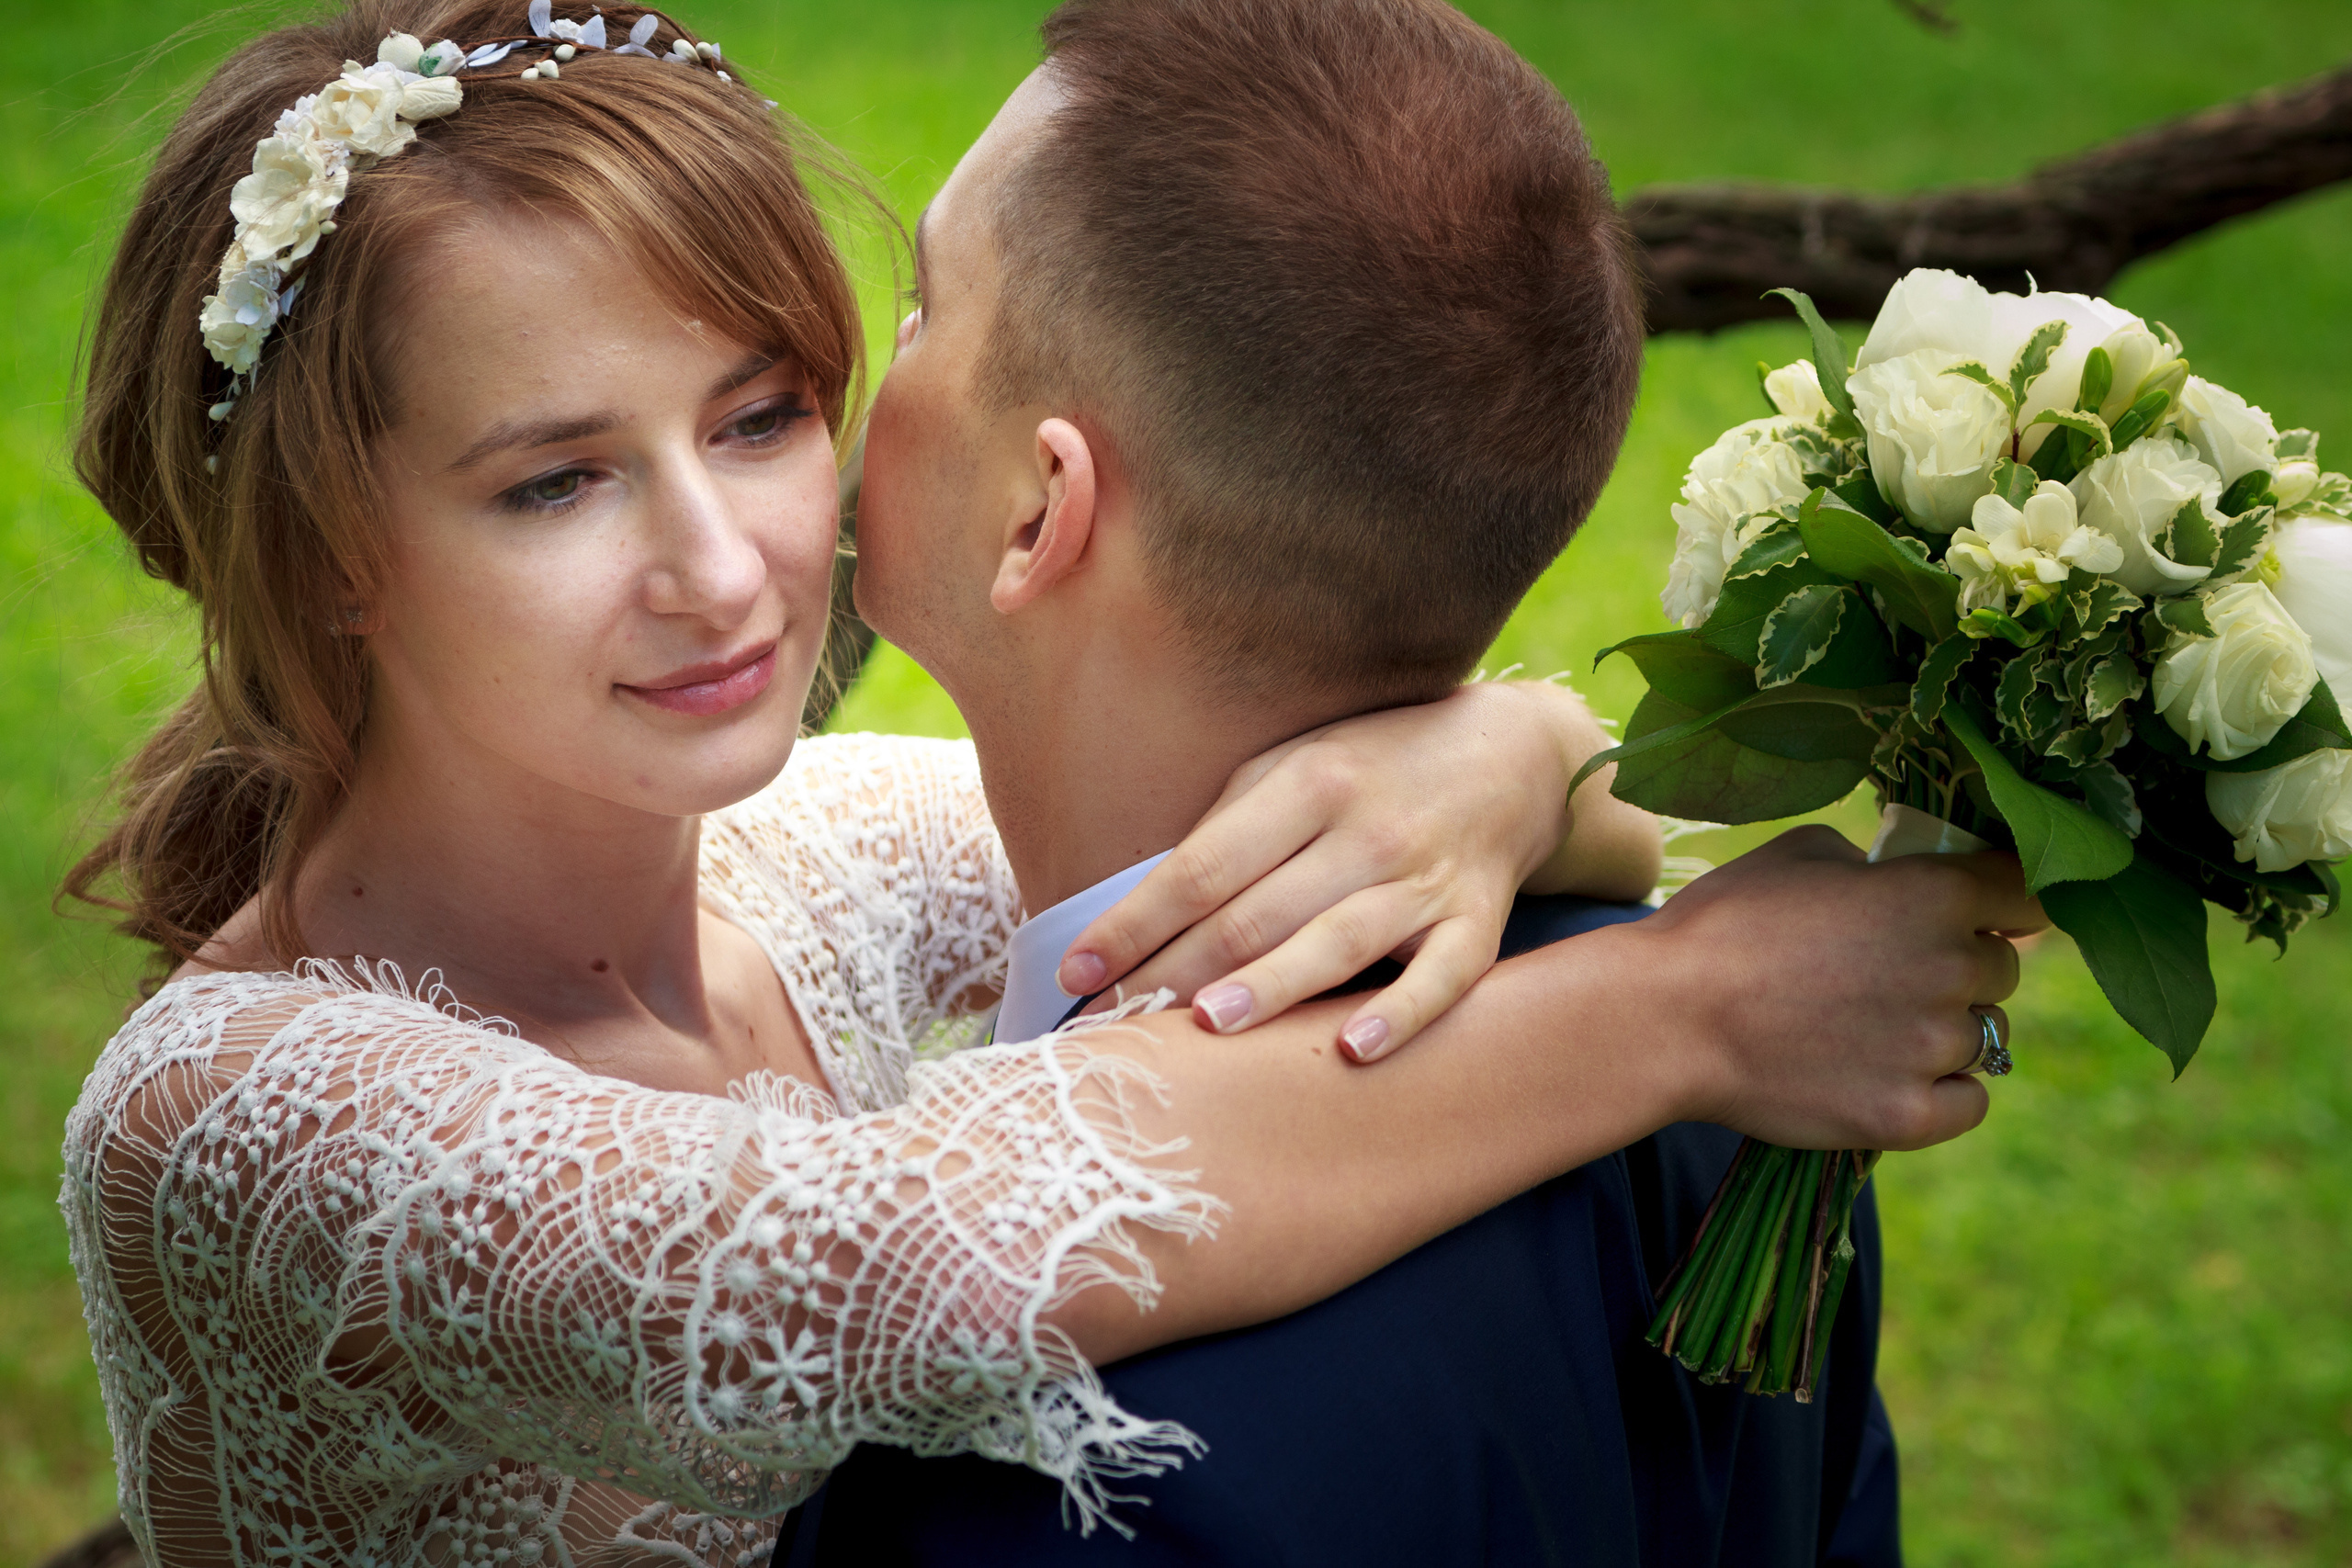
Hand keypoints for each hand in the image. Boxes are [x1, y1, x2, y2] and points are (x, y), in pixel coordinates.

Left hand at [1060, 682, 1612, 1060]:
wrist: (1516, 757)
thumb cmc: (1375, 766)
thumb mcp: (1296, 765)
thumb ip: (1229, 827)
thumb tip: (1144, 904)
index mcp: (1305, 784)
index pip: (1201, 866)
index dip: (1134, 921)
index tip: (1075, 971)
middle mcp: (1364, 830)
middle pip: (1256, 911)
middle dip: (1178, 969)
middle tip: (1113, 1021)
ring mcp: (1424, 880)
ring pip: (1336, 942)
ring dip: (1271, 986)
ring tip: (1208, 1026)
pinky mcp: (1477, 923)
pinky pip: (1441, 977)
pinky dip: (1401, 1014)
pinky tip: (1354, 1049)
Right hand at [1625, 825, 2045, 1150]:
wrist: (1665, 1017)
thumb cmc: (1724, 922)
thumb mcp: (1802, 852)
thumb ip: (1878, 862)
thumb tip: (1905, 878)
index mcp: (1936, 893)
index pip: (2025, 893)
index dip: (1998, 901)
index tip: (1972, 913)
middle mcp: (1951, 969)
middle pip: (2002, 971)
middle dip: (1958, 967)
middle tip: (1886, 974)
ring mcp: (1932, 1049)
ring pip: (1983, 1038)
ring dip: (1939, 1031)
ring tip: (1864, 1027)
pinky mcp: (1907, 1116)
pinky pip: (1970, 1102)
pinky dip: (1942, 1092)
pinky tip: (1889, 1075)